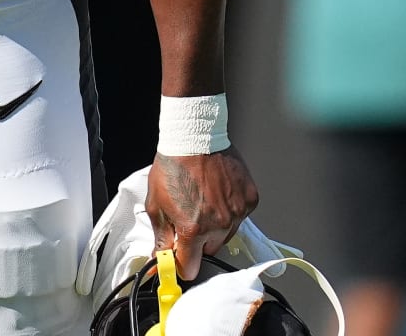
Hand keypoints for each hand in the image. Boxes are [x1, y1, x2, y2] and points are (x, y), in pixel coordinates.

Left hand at [144, 147, 258, 280]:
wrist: (195, 137)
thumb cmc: (173, 167)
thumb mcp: (156, 204)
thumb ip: (160, 236)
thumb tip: (159, 259)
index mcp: (193, 229)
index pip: (190, 267)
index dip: (181, 264)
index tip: (178, 260)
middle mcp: (219, 225)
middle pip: (209, 251)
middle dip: (198, 241)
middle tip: (189, 218)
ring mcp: (237, 213)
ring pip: (226, 235)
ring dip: (215, 226)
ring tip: (204, 201)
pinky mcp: (249, 200)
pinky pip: (240, 217)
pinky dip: (230, 210)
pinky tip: (218, 193)